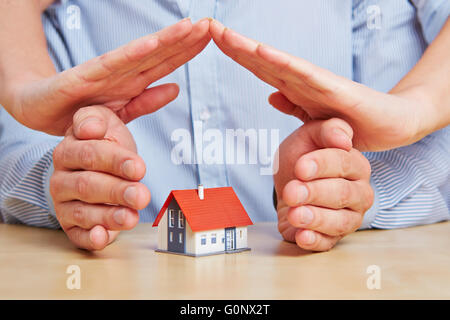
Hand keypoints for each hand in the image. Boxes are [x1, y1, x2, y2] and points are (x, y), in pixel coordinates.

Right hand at [2, 18, 209, 134]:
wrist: (37, 111)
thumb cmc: (80, 111)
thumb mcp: (121, 111)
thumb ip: (147, 102)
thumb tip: (176, 89)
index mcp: (133, 81)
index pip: (167, 63)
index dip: (189, 50)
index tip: (212, 38)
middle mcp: (123, 72)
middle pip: (160, 53)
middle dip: (186, 39)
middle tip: (211, 24)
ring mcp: (105, 72)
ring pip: (141, 54)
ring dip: (167, 40)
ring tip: (190, 26)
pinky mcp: (84, 76)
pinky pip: (112, 65)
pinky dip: (132, 54)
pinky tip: (152, 43)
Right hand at [50, 106, 150, 249]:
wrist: (100, 167)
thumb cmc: (106, 146)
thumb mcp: (105, 124)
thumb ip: (96, 120)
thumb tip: (90, 127)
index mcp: (68, 150)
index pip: (90, 155)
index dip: (116, 162)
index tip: (139, 168)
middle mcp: (61, 178)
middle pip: (88, 186)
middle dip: (117, 192)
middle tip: (141, 195)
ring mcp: (63, 204)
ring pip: (83, 212)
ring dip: (109, 217)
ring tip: (131, 217)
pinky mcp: (70, 226)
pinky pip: (76, 236)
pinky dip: (90, 239)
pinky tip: (102, 237)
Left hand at [209, 19, 430, 151]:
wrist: (393, 124)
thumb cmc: (353, 120)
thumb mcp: (313, 118)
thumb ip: (293, 105)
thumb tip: (270, 96)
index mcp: (294, 88)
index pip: (258, 68)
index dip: (233, 54)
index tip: (208, 41)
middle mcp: (302, 80)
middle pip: (260, 59)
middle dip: (231, 43)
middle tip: (203, 25)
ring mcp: (317, 82)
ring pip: (275, 62)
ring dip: (248, 47)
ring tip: (222, 33)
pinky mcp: (334, 89)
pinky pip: (303, 75)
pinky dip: (281, 62)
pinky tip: (261, 51)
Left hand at [273, 118, 373, 250]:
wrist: (289, 183)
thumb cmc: (303, 158)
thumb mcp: (310, 136)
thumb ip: (327, 130)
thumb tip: (344, 139)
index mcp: (356, 165)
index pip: (343, 163)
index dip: (321, 165)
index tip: (300, 168)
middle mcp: (359, 192)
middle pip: (342, 194)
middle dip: (314, 193)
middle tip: (291, 192)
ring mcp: (349, 217)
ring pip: (340, 221)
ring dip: (315, 218)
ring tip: (295, 214)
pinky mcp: (333, 237)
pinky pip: (328, 242)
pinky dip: (314, 240)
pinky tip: (301, 235)